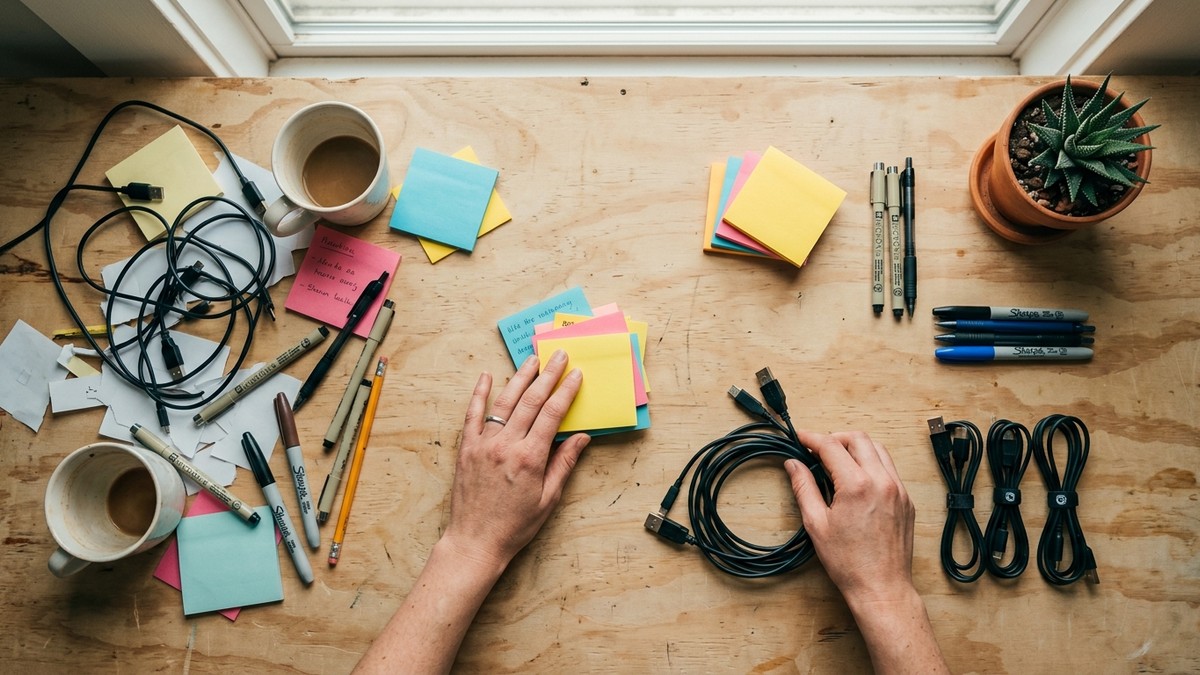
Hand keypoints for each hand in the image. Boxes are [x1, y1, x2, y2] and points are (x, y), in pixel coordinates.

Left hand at [440, 350, 590, 571]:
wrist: (475, 542)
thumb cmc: (515, 526)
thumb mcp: (548, 499)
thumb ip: (564, 464)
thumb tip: (582, 437)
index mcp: (530, 458)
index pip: (552, 414)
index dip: (565, 391)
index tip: (576, 375)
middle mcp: (506, 445)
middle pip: (530, 401)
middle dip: (547, 375)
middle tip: (559, 356)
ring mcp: (483, 444)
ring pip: (504, 402)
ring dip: (520, 378)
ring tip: (532, 359)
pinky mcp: (466, 449)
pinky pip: (473, 415)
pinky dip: (479, 393)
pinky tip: (486, 376)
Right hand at [785, 430, 915, 604]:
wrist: (881, 588)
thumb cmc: (848, 562)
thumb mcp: (816, 524)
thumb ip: (804, 487)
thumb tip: (793, 464)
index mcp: (857, 485)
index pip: (831, 446)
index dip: (812, 438)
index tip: (800, 438)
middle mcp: (882, 481)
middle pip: (858, 439)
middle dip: (835, 438)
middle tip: (817, 449)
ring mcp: (898, 490)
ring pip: (878, 449)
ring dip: (856, 448)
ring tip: (837, 462)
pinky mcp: (906, 500)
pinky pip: (889, 468)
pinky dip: (871, 463)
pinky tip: (857, 479)